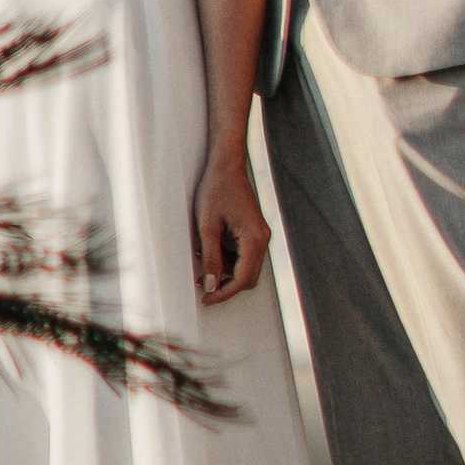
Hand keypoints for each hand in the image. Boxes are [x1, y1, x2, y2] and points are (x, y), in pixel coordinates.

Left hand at [192, 151, 269, 303]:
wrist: (226, 165)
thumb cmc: (216, 189)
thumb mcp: (207, 225)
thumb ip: (210, 257)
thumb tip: (211, 285)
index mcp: (254, 239)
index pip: (242, 279)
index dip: (223, 293)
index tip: (206, 299)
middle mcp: (262, 239)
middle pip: (247, 277)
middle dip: (224, 284)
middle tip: (202, 284)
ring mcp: (260, 235)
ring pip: (245, 267)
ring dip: (224, 269)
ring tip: (201, 259)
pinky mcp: (253, 231)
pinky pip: (243, 255)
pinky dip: (227, 258)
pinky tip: (209, 248)